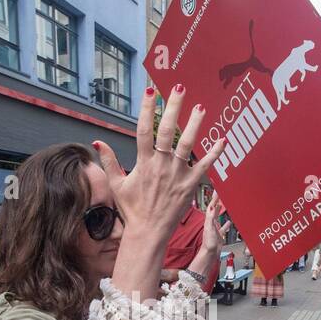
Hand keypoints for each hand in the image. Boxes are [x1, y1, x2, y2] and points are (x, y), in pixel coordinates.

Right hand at [94, 85, 225, 248]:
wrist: (148, 231)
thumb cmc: (133, 209)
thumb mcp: (117, 184)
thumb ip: (109, 161)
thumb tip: (98, 142)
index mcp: (143, 162)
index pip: (143, 129)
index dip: (146, 109)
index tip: (150, 91)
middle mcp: (161, 165)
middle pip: (168, 131)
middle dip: (173, 108)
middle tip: (179, 88)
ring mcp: (177, 174)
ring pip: (188, 144)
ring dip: (195, 125)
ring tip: (201, 107)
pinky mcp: (190, 185)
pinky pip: (204, 166)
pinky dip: (214, 153)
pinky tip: (222, 139)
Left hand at [200, 194, 230, 254]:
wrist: (210, 253)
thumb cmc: (209, 243)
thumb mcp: (209, 229)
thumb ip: (210, 219)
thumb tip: (211, 209)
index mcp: (208, 221)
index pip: (211, 207)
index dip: (214, 199)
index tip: (217, 192)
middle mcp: (211, 223)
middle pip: (214, 210)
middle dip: (217, 202)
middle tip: (220, 195)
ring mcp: (215, 228)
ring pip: (218, 217)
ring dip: (220, 210)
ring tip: (223, 204)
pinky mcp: (219, 234)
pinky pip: (223, 227)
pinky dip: (226, 224)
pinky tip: (229, 222)